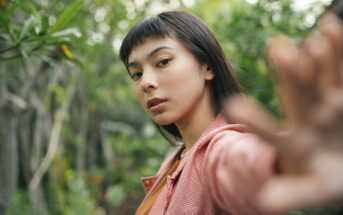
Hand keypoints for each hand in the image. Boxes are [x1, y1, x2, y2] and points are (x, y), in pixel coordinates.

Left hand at [225, 12, 342, 213]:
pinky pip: (341, 73)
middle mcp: (305, 119)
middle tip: (276, 50)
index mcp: (292, 143)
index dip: (255, 120)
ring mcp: (327, 105)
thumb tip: (263, 203)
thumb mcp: (313, 189)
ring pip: (319, 79)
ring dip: (317, 60)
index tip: (234, 106)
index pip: (269, 131)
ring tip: (312, 39)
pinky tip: (331, 27)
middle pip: (295, 96)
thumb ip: (291, 193)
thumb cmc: (326, 180)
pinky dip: (338, 52)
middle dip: (289, 76)